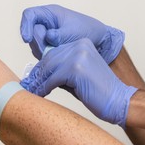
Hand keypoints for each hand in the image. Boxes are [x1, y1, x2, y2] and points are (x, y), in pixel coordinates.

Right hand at [20, 4, 124, 61]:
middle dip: (38, 44)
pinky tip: (58, 58)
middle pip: (30, 33)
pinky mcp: (48, 46)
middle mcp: (45, 23)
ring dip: (43, 52)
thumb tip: (48, 37)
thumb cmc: (87, 31)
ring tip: (58, 53)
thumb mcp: (74, 32)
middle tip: (48, 51)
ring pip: (35, 45)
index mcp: (50, 13)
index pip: (29, 15)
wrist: (98, 41)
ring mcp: (46, 35)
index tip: (26, 39)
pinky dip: (47, 57)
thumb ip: (60, 35)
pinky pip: (41, 53)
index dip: (24, 26)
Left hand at [20, 39, 136, 126]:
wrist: (118, 100)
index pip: (54, 53)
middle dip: (37, 75)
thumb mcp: (77, 76)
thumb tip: (37, 76)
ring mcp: (78, 55)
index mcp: (81, 44)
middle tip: (26, 87)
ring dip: (38, 82)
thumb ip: (61, 71)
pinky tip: (39, 95)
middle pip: (49, 59)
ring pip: (49, 68)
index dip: (41, 68)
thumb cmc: (98, 92)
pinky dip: (44, 88)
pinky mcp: (76, 68)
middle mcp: (79, 45)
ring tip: (29, 93)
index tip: (30, 79)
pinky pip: (52, 78)